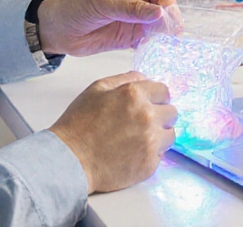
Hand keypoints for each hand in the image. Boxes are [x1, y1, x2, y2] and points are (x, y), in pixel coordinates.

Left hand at [37, 0, 179, 56]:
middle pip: (164, 12)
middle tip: (171, 38)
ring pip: (159, 28)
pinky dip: (153, 47)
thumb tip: (158, 12)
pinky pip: (148, 42)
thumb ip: (131, 9)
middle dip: (169, 24)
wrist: (58, 29)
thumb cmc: (76, 7)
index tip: (168, 22)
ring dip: (164, 37)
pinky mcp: (130, 37)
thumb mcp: (103, 4)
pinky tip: (153, 52)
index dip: (168, 8)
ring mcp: (135, 20)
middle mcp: (138, 1)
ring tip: (164, 47)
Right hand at [49, 71, 176, 192]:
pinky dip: (150, 154)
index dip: (156, 97)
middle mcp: (147, 116)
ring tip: (136, 138)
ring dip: (158, 135)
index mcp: (134, 94)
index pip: (165, 91)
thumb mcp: (96, 89)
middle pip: (172, 113)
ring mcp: (150, 142)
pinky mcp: (150, 164)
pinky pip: (161, 156)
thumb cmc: (79, 124)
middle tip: (141, 122)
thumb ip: (125, 79)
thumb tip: (144, 78)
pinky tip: (131, 152)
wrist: (70, 160)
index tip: (151, 103)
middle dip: (160, 115)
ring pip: (170, 135)